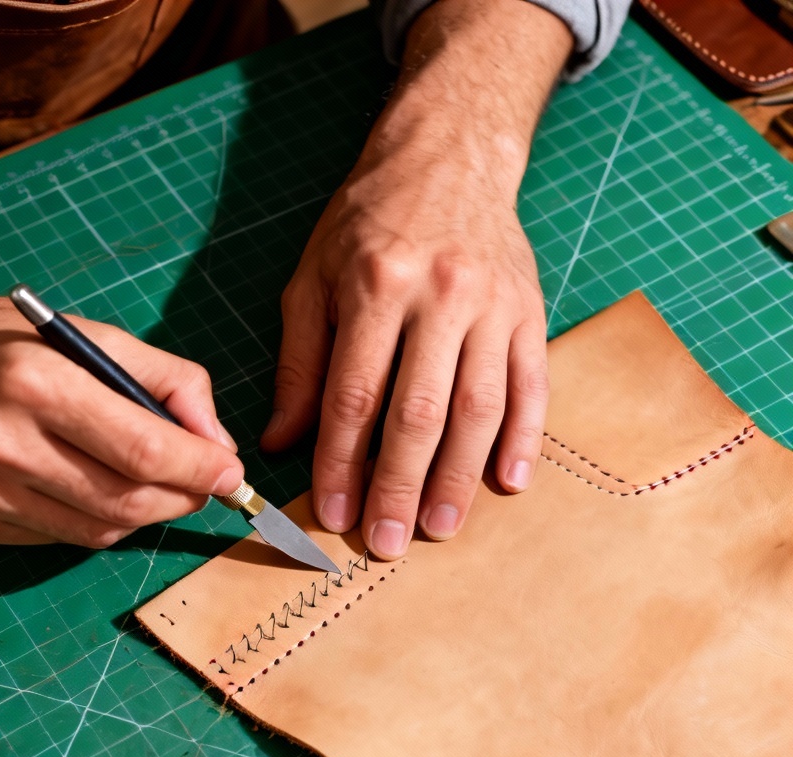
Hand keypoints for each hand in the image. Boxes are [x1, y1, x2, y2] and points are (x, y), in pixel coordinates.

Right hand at [0, 234, 242, 545]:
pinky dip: (94, 519)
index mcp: (34, 382)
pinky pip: (59, 537)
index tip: (230, 472)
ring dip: (144, 513)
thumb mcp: (83, 332)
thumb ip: (163, 378)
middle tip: (202, 484)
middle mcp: (1, 443)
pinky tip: (90, 487)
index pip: (142, 450)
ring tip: (154, 484)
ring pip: (99, 530)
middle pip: (127, 502)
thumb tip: (215, 440)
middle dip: (183, 498)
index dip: (199, 470)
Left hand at [260, 0, 571, 559]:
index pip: (355, 395)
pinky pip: (532, 385)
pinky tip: (509, 483)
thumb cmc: (367, 223)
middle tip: (387, 543)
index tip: (334, 515)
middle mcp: (441, 296)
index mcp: (377, 286)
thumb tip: (280, 441)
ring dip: (459, 478)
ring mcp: (495, 305)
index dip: (343, 463)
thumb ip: (299, 362)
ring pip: (479, 408)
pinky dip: (524, 438)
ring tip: (440, 529)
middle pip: (419, 412)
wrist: (448, 157)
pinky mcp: (530, 311)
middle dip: (399, 486)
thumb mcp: (313, 279)